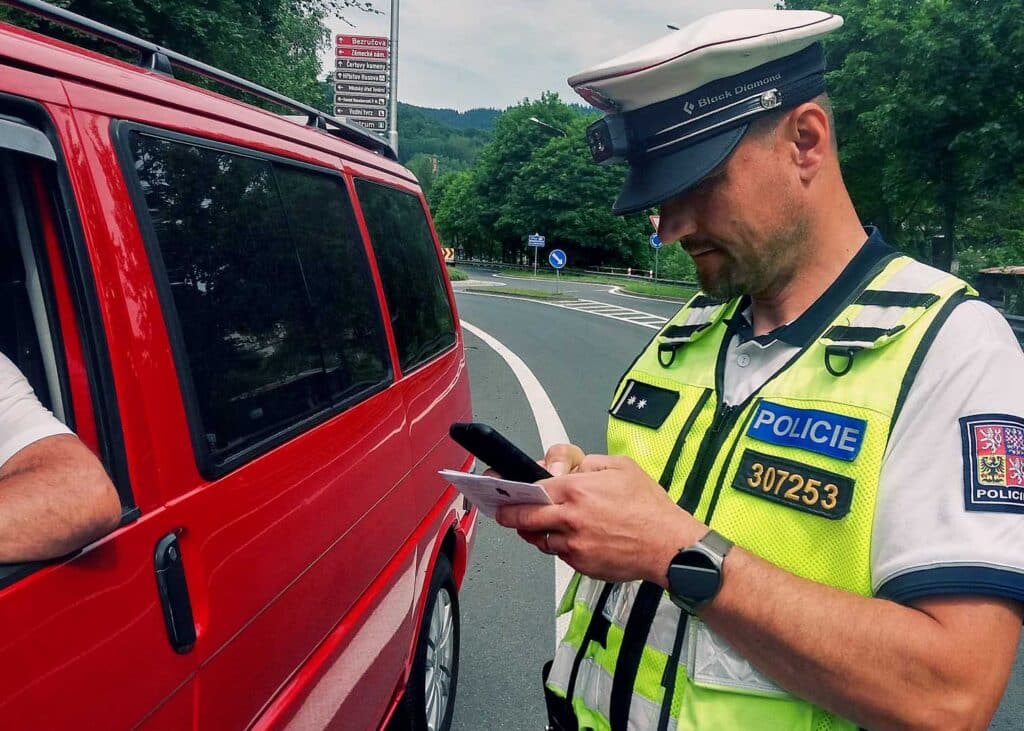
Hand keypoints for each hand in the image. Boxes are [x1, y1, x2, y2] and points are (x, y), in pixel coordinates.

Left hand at [496, 453, 707, 583]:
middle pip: (524, 519)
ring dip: (535, 532)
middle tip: (502, 512)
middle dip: (508, 515)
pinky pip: (559, 554)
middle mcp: (569, 519)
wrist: (669, 546)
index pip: (531, 488)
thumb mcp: (620, 467)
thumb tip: (566, 468)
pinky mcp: (581, 564)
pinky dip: (559, 546)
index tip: (500, 487)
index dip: (513, 488)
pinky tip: (570, 538)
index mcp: (576, 490)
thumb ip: (587, 464)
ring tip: (537, 525)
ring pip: (540, 539)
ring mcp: (574, 545)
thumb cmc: (648, 506)